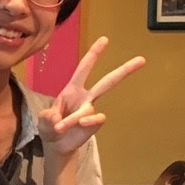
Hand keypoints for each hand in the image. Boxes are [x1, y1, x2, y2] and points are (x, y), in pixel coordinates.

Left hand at [37, 37, 144, 157]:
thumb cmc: (50, 126)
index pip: (84, 68)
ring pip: (89, 108)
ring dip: (72, 118)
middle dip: (124, 70)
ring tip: (60, 127)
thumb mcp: (43, 119)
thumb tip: (58, 120)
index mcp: (72, 89)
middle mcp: (85, 97)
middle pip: (107, 82)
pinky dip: (88, 121)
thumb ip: (48, 117)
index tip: (105, 39)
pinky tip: (81, 125)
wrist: (57, 145)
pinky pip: (96, 119)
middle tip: (142, 59)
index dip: (94, 54)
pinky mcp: (94, 124)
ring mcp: (91, 111)